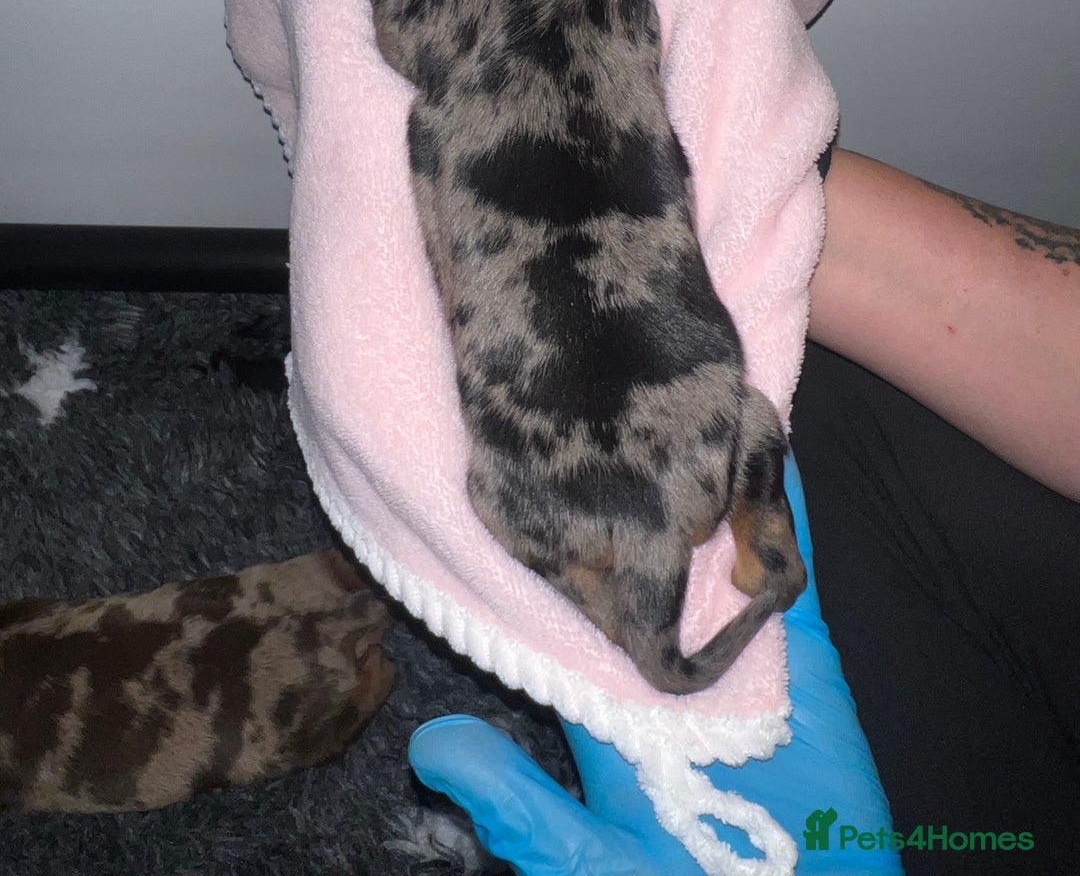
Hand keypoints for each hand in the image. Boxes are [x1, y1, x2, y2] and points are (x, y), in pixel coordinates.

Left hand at [409, 454, 901, 873]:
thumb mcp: (591, 861)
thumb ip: (523, 808)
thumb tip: (432, 750)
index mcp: (612, 704)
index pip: (579, 614)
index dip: (563, 556)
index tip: (537, 484)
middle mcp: (670, 664)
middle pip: (648, 568)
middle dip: (634, 504)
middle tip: (605, 421)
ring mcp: (740, 653)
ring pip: (716, 555)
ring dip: (706, 493)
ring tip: (678, 409)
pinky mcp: (802, 656)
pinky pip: (788, 575)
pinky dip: (780, 514)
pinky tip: (763, 449)